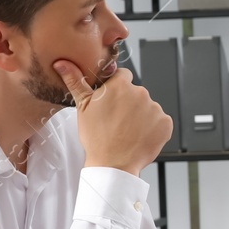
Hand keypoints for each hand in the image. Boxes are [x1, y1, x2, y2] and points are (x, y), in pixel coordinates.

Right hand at [54, 59, 174, 173]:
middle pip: (136, 93)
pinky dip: (152, 128)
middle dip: (129, 103)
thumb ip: (76, 82)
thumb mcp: (82, 107)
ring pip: (148, 107)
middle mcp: (141, 92)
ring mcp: (155, 108)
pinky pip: (159, 121)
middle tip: (117, 121)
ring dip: (141, 116)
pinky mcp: (165, 123)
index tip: (112, 102)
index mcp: (121, 85)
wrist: (113, 164)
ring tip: (127, 131)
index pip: (123, 76)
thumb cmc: (96, 137)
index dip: (117, 88)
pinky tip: (139, 136)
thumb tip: (62, 63)